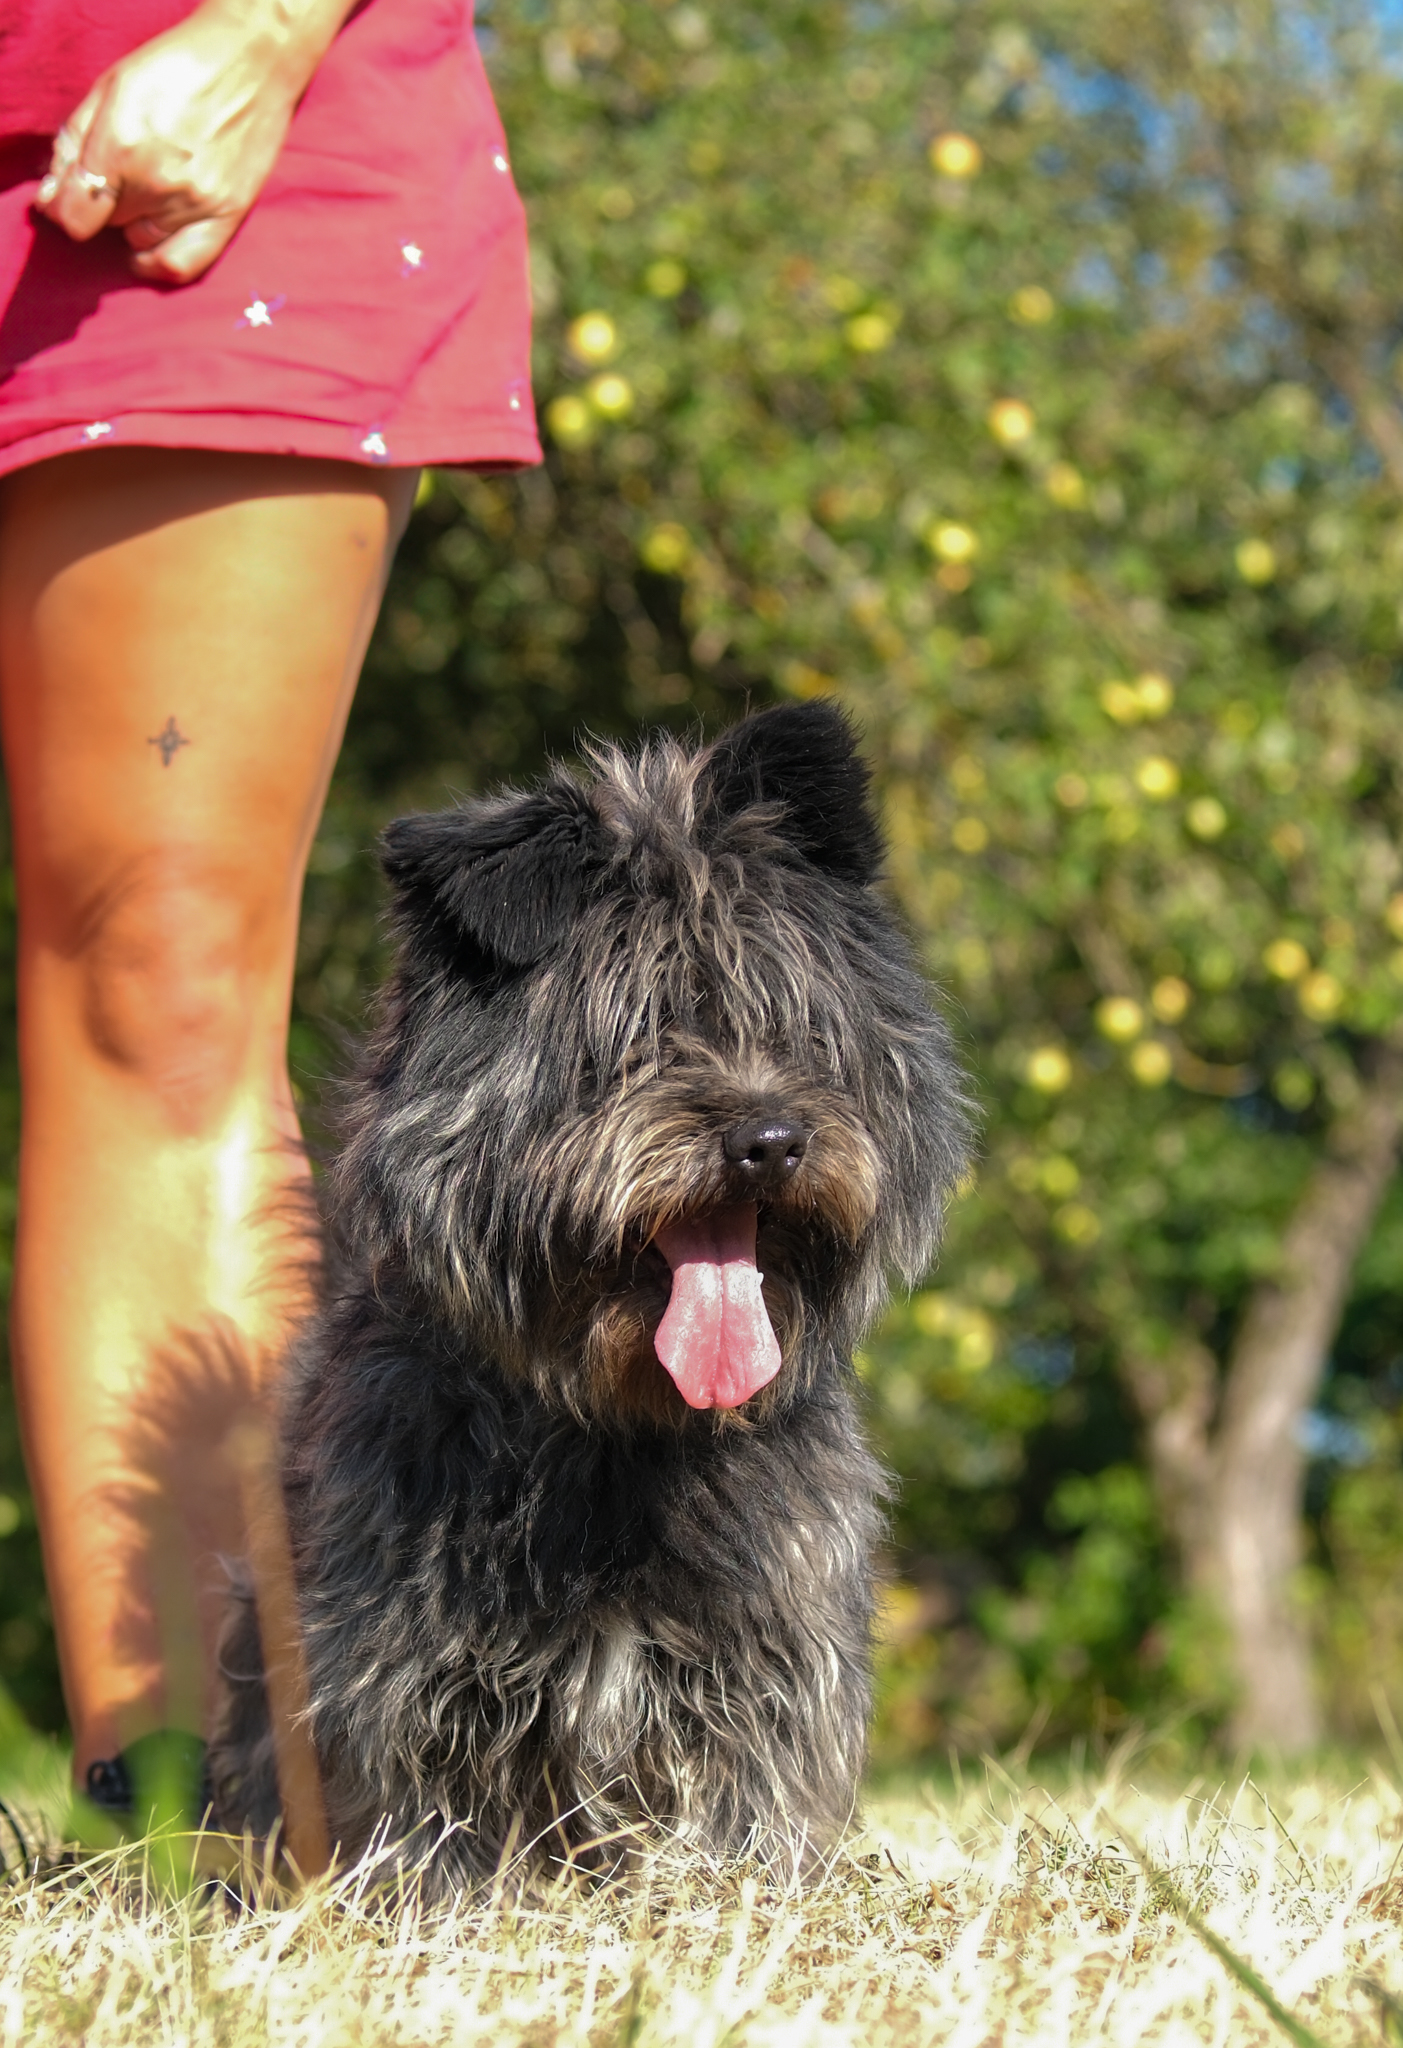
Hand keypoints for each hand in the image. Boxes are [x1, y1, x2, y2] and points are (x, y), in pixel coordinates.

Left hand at [33, 0, 348, 285]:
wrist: (252, 60)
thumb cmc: (177, 66)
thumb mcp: (110, 87)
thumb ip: (74, 142)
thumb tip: (52, 193)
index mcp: (120, 145)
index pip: (75, 215)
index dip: (64, 207)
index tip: (69, 196)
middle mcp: (156, 182)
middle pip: (107, 221)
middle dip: (105, 200)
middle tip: (122, 172)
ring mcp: (194, 203)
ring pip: (139, 240)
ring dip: (134, 221)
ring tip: (147, 190)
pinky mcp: (227, 216)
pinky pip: (181, 267)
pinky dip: (158, 265)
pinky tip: (149, 250)